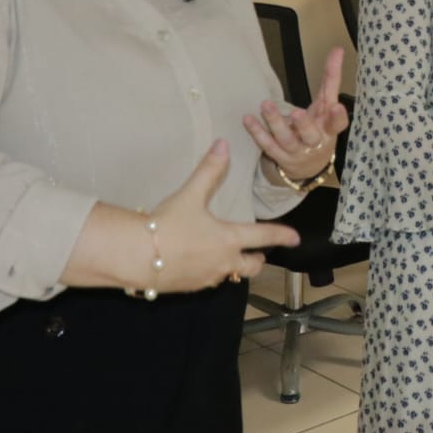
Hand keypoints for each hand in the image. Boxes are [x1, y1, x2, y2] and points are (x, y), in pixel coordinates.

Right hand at [65, 139, 299, 292]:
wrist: (136, 257)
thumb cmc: (167, 225)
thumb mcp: (190, 195)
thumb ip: (209, 170)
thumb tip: (223, 144)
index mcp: (229, 239)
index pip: (264, 237)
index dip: (282, 236)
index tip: (296, 239)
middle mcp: (224, 263)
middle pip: (252, 267)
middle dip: (258, 259)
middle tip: (259, 253)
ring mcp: (207, 278)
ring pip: (230, 275)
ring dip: (233, 266)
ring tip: (225, 255)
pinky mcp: (190, 288)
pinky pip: (208, 281)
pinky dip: (210, 272)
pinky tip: (197, 262)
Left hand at [244, 47, 347, 182]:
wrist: (310, 165)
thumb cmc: (320, 127)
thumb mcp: (327, 105)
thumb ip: (331, 78)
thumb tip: (338, 49)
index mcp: (329, 129)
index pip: (337, 125)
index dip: (338, 117)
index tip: (337, 106)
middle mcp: (315, 142)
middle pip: (310, 135)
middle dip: (303, 124)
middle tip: (296, 112)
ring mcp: (296, 151)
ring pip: (286, 139)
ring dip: (275, 123)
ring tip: (265, 105)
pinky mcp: (279, 156)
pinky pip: (267, 145)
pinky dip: (258, 133)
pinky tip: (248, 119)